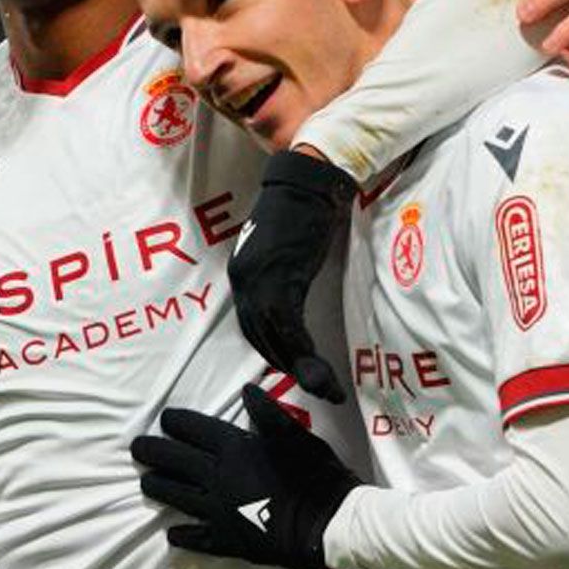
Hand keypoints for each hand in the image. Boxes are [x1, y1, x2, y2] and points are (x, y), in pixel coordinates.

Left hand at [133, 383, 363, 568]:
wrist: (326, 524)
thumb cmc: (315, 474)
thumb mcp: (295, 435)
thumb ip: (268, 413)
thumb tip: (247, 390)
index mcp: (235, 448)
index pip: (195, 430)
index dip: (177, 422)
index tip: (165, 419)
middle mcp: (219, 478)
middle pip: (176, 461)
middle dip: (153, 452)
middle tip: (137, 448)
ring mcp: (219, 511)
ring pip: (178, 497)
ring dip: (159, 488)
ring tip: (146, 484)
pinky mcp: (226, 540)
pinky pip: (197, 537)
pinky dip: (182, 535)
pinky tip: (171, 533)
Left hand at [228, 149, 355, 402]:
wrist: (308, 182)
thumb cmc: (301, 212)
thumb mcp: (284, 252)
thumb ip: (281, 278)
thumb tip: (290, 304)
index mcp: (242, 275)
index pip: (252, 328)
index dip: (274, 352)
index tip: (297, 367)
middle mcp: (244, 281)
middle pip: (261, 338)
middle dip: (290, 366)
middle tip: (318, 386)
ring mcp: (260, 280)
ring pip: (276, 339)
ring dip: (302, 368)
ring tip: (326, 386)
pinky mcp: (282, 279)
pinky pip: (290, 327)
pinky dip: (304, 351)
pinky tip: (321, 368)